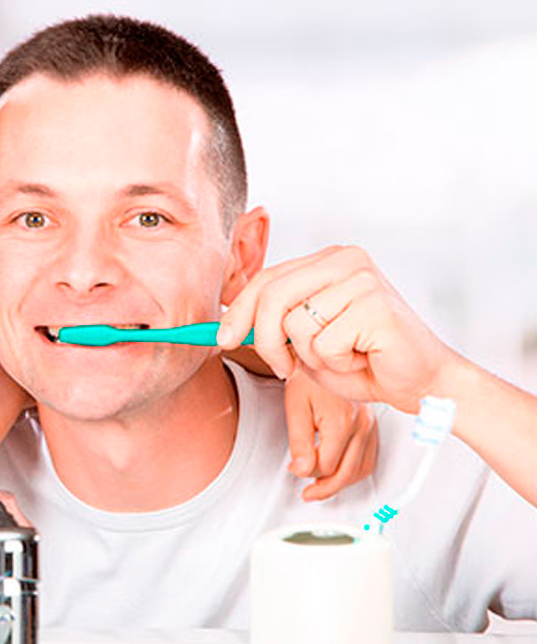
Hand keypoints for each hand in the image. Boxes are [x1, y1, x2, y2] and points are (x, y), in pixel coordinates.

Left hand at [218, 245, 457, 413]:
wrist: (420, 382)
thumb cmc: (364, 361)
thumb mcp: (307, 338)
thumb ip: (274, 322)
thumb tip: (224, 324)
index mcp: (329, 260)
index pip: (267, 278)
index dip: (239, 310)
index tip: (223, 337)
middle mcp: (346, 261)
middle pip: (273, 294)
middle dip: (265, 339)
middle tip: (283, 367)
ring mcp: (363, 279)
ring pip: (296, 324)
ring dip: (311, 357)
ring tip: (341, 358)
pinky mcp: (376, 305)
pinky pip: (324, 343)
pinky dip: (336, 364)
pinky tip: (361, 359)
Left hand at [284, 362, 378, 500]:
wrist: (324, 355)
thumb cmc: (307, 376)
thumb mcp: (295, 408)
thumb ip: (298, 442)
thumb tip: (301, 470)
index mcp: (341, 423)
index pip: (326, 466)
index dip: (307, 472)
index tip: (294, 468)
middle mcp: (361, 426)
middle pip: (348, 473)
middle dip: (326, 488)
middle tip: (309, 494)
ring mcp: (370, 425)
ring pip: (362, 468)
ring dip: (342, 483)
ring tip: (322, 488)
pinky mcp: (372, 423)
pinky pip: (370, 456)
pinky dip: (356, 470)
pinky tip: (341, 472)